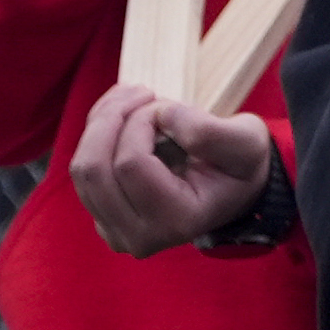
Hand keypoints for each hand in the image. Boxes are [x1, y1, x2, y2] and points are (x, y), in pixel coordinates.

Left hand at [64, 80, 270, 254]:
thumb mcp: (246, 142)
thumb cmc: (241, 165)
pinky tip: (124, 114)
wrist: (234, 190)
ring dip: (102, 122)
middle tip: (143, 92)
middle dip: (112, 118)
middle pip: (94, 170)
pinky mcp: (104, 218)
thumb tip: (162, 116)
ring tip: (135, 97)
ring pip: (83, 168)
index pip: (131, 164)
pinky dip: (97, 133)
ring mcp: (116, 233)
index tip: (169, 107)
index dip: (143, 121)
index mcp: (176, 221)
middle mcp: (139, 237)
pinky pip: (83, 170)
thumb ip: (210, 131)